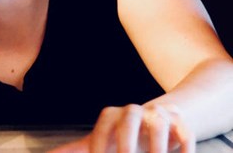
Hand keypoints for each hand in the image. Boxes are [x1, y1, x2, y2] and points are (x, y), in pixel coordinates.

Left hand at [50, 104, 194, 152]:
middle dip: (128, 142)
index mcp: (112, 115)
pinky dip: (184, 148)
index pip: (103, 125)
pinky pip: (184, 132)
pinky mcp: (181, 122)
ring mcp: (158, 114)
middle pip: (130, 118)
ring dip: (158, 147)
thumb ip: (76, 149)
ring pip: (159, 124)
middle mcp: (135, 111)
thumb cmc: (122, 136)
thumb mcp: (99, 141)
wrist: (156, 122)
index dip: (100, 142)